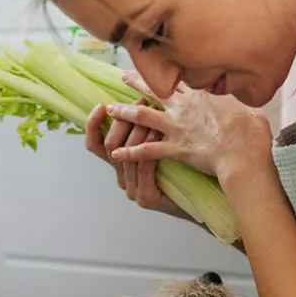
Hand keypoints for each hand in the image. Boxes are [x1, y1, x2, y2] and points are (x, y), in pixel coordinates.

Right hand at [85, 101, 192, 220]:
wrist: (202, 196)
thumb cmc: (182, 167)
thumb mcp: (158, 145)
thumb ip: (144, 128)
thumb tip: (139, 98)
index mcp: (119, 165)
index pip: (95, 144)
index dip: (92, 125)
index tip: (101, 105)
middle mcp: (122, 178)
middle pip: (110, 146)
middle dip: (123, 121)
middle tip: (139, 101)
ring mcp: (133, 190)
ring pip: (125, 157)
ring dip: (137, 131)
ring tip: (150, 112)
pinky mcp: (146, 198)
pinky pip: (142, 169)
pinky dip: (147, 150)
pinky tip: (156, 133)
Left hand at [103, 72, 272, 191]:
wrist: (244, 153)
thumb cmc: (250, 133)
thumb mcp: (248, 107)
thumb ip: (238, 102)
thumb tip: (247, 96)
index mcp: (201, 95)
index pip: (178, 79)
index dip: (165, 71)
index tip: (156, 64)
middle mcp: (184, 107)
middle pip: (154, 90)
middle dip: (136, 82)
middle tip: (122, 76)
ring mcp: (177, 127)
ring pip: (142, 116)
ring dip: (124, 112)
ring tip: (110, 109)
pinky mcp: (174, 148)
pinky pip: (146, 150)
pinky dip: (130, 153)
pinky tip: (116, 154)